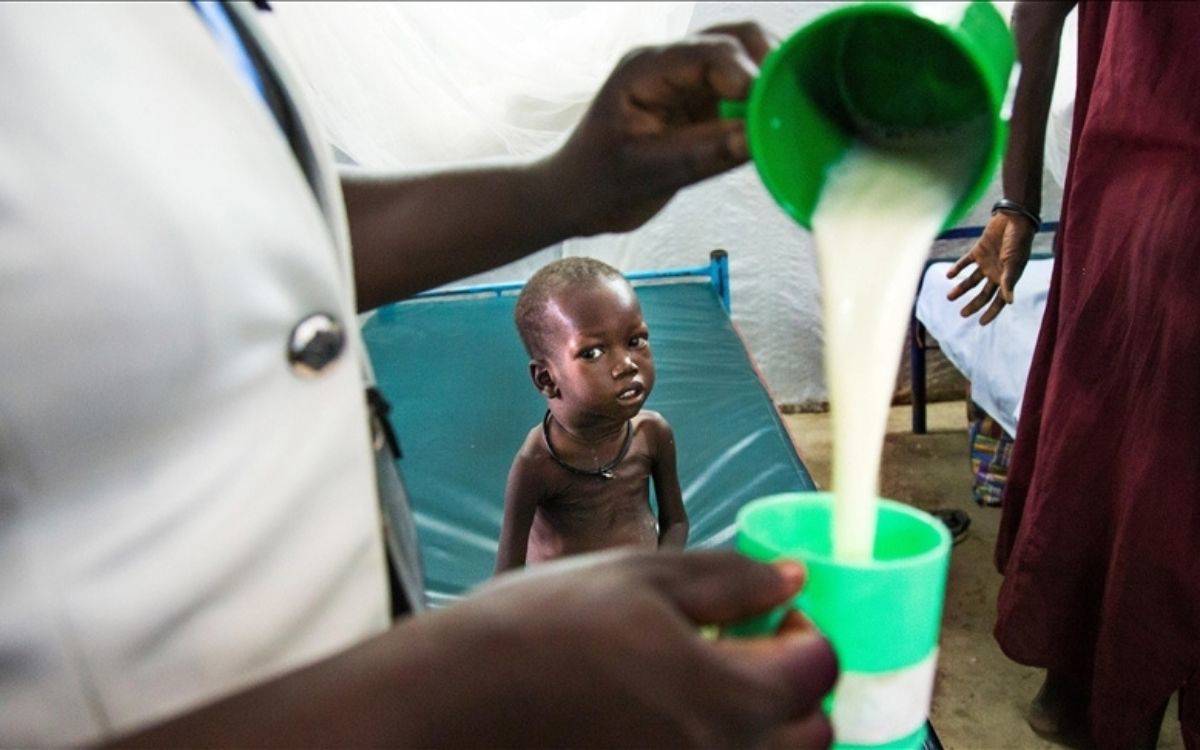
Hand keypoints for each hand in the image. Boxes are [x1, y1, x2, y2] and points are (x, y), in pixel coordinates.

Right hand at [115, 550, 834, 747]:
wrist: (451, 703)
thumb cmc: (538, 631)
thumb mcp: (640, 579)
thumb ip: (730, 580)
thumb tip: (793, 579)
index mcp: (726, 699)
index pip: (818, 672)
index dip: (807, 633)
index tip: (776, 615)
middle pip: (810, 738)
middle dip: (795, 689)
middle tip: (751, 652)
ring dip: (763, 728)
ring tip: (710, 686)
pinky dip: (715, 747)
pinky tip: (670, 716)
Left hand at [549, 23, 774, 234]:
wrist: (577, 197)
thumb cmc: (597, 183)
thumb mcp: (646, 173)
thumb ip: (700, 154)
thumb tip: (754, 139)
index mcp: (645, 70)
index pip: (707, 53)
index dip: (745, 74)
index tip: (767, 109)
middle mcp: (669, 63)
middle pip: (734, 39)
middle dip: (768, 66)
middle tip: (788, 108)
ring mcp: (687, 80)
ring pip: (745, 57)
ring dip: (770, 81)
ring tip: (785, 117)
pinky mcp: (701, 102)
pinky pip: (743, 89)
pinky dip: (763, 103)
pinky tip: (774, 127)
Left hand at [946, 211, 1035, 323]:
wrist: (1013, 218)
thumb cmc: (1018, 241)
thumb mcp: (1013, 263)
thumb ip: (1009, 281)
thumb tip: (1009, 302)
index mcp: (1008, 278)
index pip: (999, 301)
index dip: (991, 312)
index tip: (981, 323)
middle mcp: (997, 273)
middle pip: (983, 294)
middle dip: (973, 305)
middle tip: (962, 314)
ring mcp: (987, 262)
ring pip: (971, 280)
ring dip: (961, 289)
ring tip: (949, 297)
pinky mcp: (978, 251)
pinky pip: (965, 263)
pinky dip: (956, 269)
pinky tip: (948, 275)